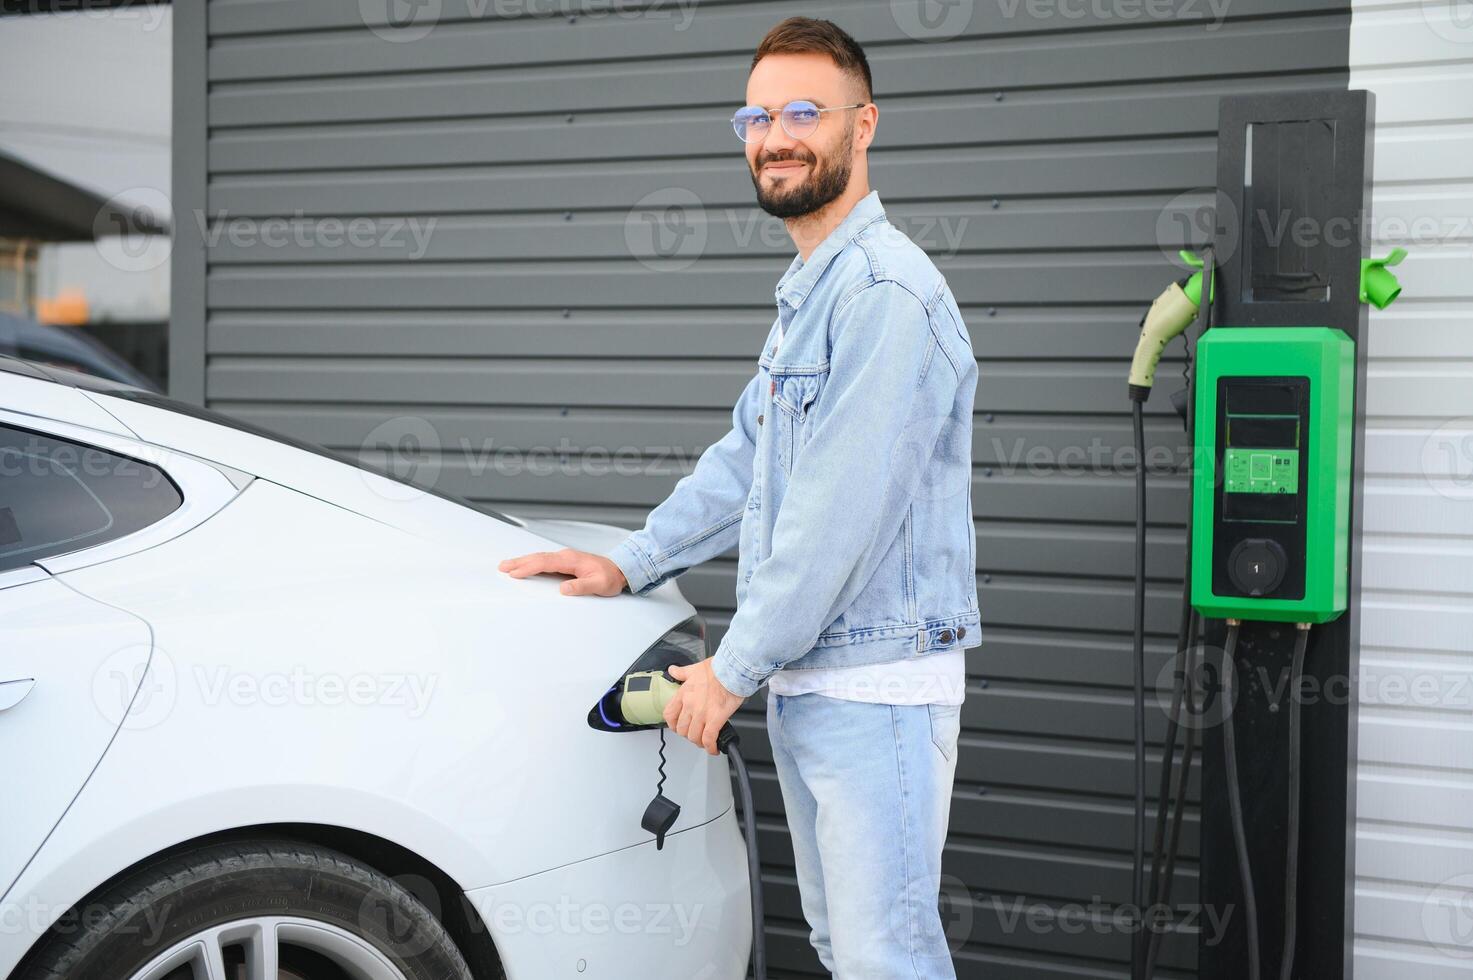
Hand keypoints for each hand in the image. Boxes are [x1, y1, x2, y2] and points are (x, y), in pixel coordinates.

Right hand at [497, 548, 627, 595]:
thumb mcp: (599, 585)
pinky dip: (531, 562)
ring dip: (523, 561)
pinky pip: (544, 561)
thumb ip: (582, 587)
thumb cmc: (610, 577)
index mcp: (571, 560)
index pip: (545, 562)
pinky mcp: (565, 562)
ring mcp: (565, 558)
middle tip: (502, 567)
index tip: (516, 573)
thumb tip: (564, 589)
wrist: (619, 570)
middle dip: (519, 562)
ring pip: (539, 558)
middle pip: (538, 557)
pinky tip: (524, 566)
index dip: (529, 567)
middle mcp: (566, 556)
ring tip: (507, 566)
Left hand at [664, 660, 744, 755]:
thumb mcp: (695, 668)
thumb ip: (682, 672)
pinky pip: (708, 739)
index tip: (678, 726)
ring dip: (699, 742)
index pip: (669, 715)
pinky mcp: (715, 719)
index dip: (673, 724)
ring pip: (693, 736)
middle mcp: (690, 705)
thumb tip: (673, 670)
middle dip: (688, 735)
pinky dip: (710, 747)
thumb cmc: (718, 668)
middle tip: (695, 734)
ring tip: (705, 742)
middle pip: (681, 730)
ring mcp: (702, 713)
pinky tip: (714, 748)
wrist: (733, 669)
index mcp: (684, 693)